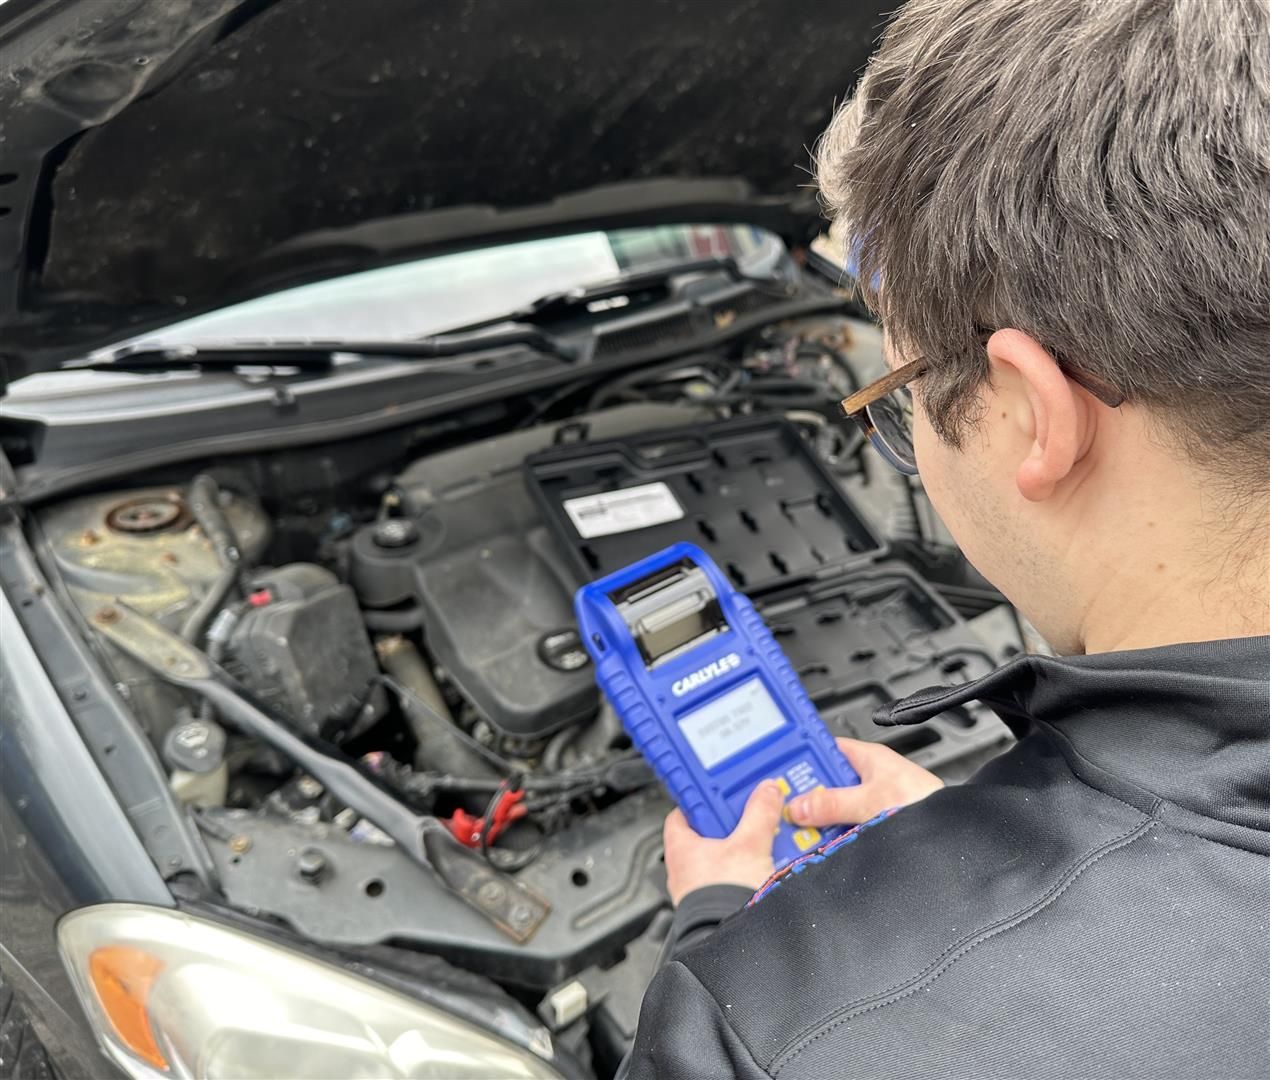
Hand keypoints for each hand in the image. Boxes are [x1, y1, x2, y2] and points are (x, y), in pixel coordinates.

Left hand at [663, 780, 785, 905]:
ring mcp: (698, 889)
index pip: (683, 812)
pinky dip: (746, 870)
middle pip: (708, 834)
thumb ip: (759, 814)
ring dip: (742, 849)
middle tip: (752, 814)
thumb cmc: (722, 898)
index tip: (720, 792)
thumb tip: (767, 791)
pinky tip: (767, 867)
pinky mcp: (714, 904)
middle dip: (731, 824)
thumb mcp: (749, 845)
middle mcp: (684, 869)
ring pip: (721, 858)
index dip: (701, 799)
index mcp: (680, 847)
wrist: (731, 942)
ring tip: (766, 839)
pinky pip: (730, 879)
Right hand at [787, 737, 942, 827]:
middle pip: (822, 783)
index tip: (776, 769)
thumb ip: (834, 803)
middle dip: (804, 796)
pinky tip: (816, 847)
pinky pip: (841, 828)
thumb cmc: (928, 806)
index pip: (823, 748)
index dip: (800, 756)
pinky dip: (829, 836)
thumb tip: (799, 805)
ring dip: (816, 821)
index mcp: (867, 758)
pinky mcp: (871, 826)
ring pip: (830, 808)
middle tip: (781, 809)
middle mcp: (866, 778)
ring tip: (794, 832)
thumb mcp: (872, 802)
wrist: (956, 839)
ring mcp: (868, 803)